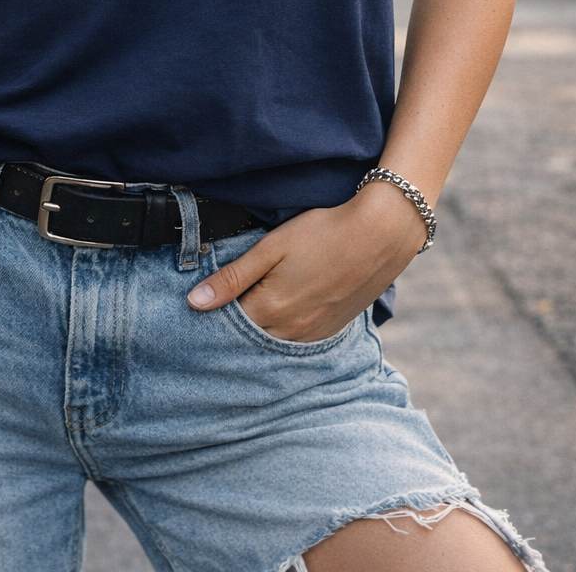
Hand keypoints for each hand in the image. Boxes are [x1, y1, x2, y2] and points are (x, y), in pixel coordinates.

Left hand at [187, 183, 428, 342]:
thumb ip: (233, 277)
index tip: (202, 303)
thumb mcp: (272, 247)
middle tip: (224, 305)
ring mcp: (314, 334)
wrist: (381, 234)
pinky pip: (297, 342)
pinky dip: (283, 333)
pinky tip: (282, 313)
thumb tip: (194, 302)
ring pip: (273, 343)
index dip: (214, 313)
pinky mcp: (331, 330)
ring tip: (254, 305)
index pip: (227, 325)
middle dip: (234, 326)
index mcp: (271, 310)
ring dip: (259, 331)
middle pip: (249, 339)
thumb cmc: (324, 232)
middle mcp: (291, 331)